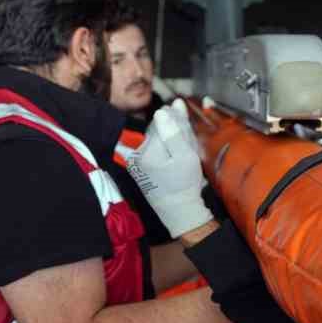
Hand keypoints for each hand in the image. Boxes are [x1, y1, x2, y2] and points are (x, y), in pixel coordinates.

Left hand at [127, 99, 213, 238]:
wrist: (178, 210)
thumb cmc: (184, 184)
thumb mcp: (186, 156)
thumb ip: (174, 132)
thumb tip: (161, 111)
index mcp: (148, 151)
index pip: (161, 122)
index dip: (176, 119)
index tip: (186, 120)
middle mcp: (136, 155)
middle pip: (156, 129)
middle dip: (172, 128)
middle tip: (186, 137)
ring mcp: (135, 162)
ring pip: (155, 139)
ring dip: (168, 138)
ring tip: (181, 150)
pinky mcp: (138, 168)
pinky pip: (150, 150)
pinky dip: (162, 149)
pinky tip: (170, 156)